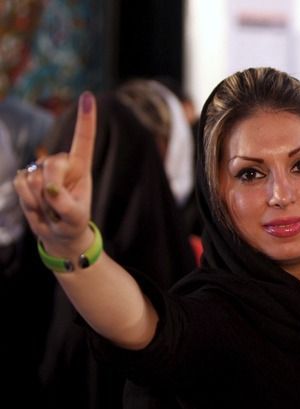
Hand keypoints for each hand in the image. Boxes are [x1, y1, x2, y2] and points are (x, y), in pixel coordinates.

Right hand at [13, 92, 96, 255]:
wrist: (58, 233)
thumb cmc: (73, 222)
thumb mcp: (75, 217)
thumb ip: (65, 203)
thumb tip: (48, 188)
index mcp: (81, 167)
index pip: (84, 139)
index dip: (85, 118)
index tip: (88, 95)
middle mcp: (61, 163)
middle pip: (52, 164)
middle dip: (53, 187)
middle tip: (58, 205)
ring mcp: (41, 169)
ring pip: (34, 177)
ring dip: (41, 200)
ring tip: (50, 208)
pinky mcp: (26, 177)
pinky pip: (21, 184)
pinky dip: (28, 200)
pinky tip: (37, 206)